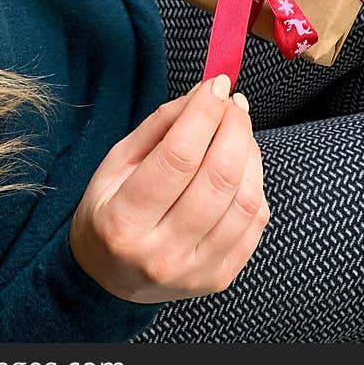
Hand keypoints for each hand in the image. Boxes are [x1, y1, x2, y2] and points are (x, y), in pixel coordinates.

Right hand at [70, 74, 268, 302]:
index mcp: (124, 222)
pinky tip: (241, 166)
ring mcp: (196, 272)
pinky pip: (255, 221)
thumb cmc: (110, 211)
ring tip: (238, 130)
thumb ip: (159, 126)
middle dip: (235, 127)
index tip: (217, 85)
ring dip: (250, 152)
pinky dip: (255, 183)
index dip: (204, 113)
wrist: (108, 278)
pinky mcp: (221, 278)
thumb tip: (205, 93)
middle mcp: (161, 253)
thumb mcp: (116, 164)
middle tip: (233, 103)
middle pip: (219, 177)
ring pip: (245, 199)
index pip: (179, 157)